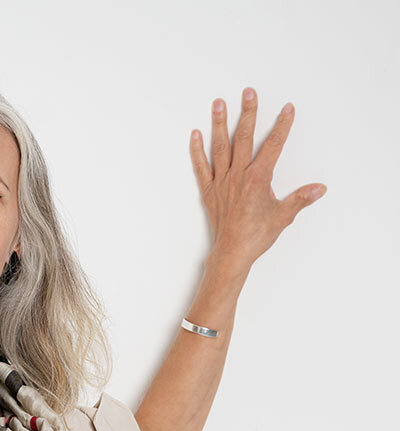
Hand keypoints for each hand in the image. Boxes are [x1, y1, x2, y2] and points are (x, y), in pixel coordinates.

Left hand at [189, 88, 326, 275]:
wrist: (232, 254)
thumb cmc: (255, 236)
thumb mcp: (283, 216)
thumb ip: (301, 199)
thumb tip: (319, 189)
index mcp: (257, 179)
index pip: (273, 146)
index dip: (282, 126)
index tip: (287, 109)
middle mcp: (238, 176)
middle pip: (244, 138)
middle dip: (248, 113)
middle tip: (249, 92)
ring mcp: (222, 182)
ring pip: (220, 147)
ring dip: (219, 124)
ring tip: (218, 103)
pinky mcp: (209, 191)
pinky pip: (201, 167)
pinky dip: (197, 151)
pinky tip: (195, 134)